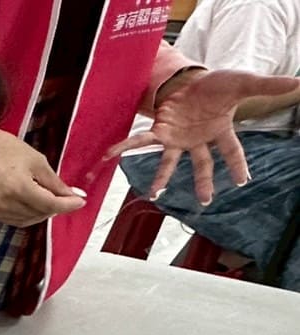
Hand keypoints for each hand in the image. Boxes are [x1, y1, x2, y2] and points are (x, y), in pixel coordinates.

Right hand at [0, 128, 85, 226]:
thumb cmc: (1, 149)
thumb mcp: (34, 159)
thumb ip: (54, 181)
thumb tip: (72, 194)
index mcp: (18, 187)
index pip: (50, 204)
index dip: (68, 205)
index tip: (80, 201)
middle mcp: (6, 203)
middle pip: (40, 214)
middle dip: (56, 207)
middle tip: (67, 197)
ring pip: (28, 220)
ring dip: (43, 212)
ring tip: (49, 199)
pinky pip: (15, 220)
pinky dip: (28, 215)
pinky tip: (33, 204)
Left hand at [108, 69, 299, 203]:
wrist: (190, 77)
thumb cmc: (216, 84)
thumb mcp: (244, 83)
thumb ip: (268, 87)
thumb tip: (299, 84)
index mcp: (219, 131)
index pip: (231, 151)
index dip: (238, 165)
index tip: (244, 180)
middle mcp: (197, 139)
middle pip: (201, 164)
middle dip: (203, 182)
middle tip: (206, 201)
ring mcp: (177, 137)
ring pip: (168, 161)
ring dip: (160, 178)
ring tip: (152, 194)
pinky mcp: (160, 130)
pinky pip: (140, 140)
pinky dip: (125, 146)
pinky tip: (110, 154)